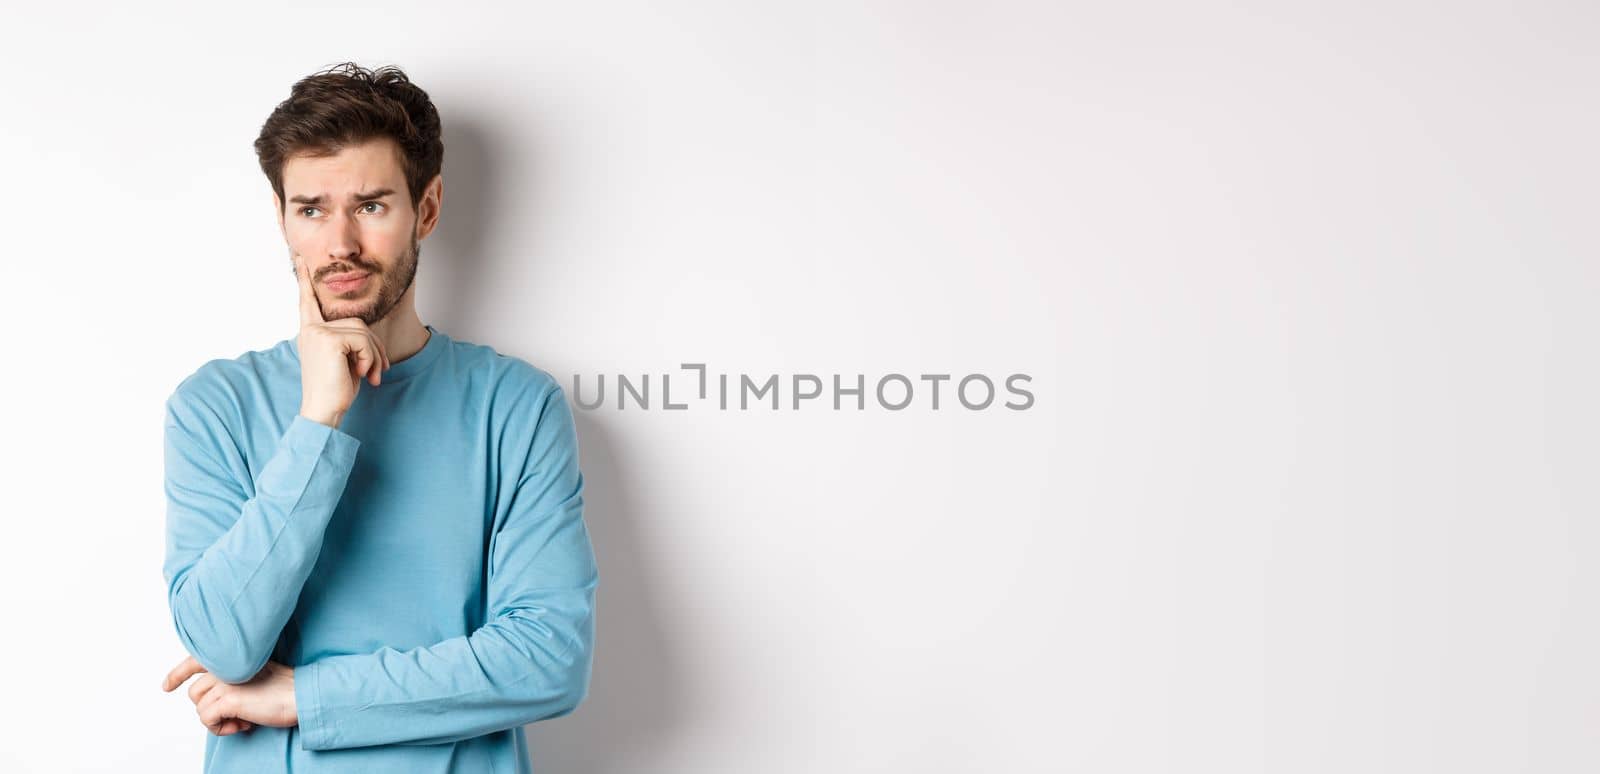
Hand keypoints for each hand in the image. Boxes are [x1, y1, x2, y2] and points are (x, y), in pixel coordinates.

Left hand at [162, 655, 298, 735]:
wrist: (302, 695)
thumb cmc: (285, 689)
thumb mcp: (255, 676)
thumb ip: (233, 679)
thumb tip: (217, 701)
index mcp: (232, 658)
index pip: (196, 660)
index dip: (178, 674)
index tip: (167, 686)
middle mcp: (225, 666)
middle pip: (196, 692)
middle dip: (210, 709)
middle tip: (236, 715)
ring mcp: (224, 681)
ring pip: (200, 708)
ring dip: (218, 720)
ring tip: (242, 720)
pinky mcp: (227, 699)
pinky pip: (206, 720)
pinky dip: (221, 728)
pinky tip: (242, 725)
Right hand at [294, 253, 389, 427]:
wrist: (324, 412)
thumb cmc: (336, 389)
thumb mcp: (343, 360)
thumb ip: (348, 340)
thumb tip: (366, 333)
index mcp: (311, 332)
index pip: (307, 301)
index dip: (303, 279)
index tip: (299, 257)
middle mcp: (311, 329)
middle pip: (357, 322)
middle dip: (375, 347)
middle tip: (379, 371)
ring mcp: (318, 333)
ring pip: (363, 331)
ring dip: (375, 355)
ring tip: (372, 376)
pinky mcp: (328, 339)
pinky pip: (363, 340)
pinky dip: (371, 359)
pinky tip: (364, 375)